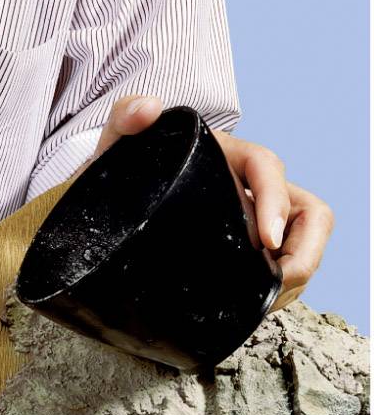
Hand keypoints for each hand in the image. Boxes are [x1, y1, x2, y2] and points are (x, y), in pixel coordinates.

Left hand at [86, 96, 333, 311]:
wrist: (108, 201)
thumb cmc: (120, 171)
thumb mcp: (117, 143)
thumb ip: (124, 118)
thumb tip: (146, 109)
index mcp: (226, 155)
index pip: (267, 169)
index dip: (275, 203)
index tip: (267, 240)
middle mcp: (248, 186)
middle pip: (306, 212)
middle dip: (304, 251)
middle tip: (275, 284)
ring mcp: (251, 218)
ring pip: (301, 242)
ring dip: (295, 274)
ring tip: (263, 302)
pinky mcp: (245, 246)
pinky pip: (279, 266)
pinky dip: (275, 288)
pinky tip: (251, 305)